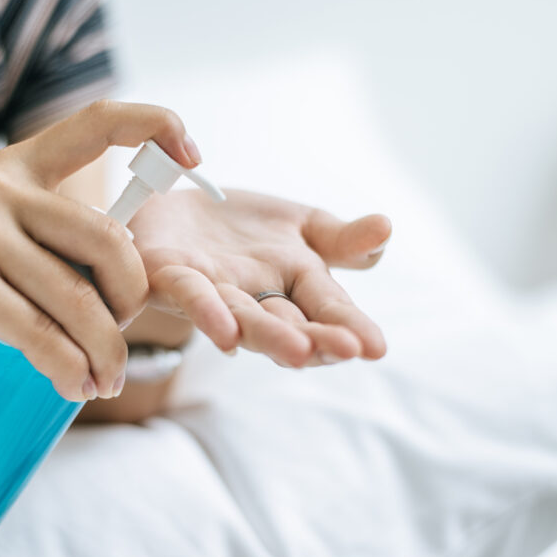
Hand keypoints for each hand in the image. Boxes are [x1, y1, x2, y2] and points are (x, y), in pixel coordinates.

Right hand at [0, 101, 198, 400]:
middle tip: (118, 346)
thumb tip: (138, 288)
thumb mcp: (3, 247)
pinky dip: (68, 370)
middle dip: (132, 305)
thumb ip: (58, 249)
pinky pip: (39, 333)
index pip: (97, 123)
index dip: (156, 127)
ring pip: (79, 300)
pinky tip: (73, 387)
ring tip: (100, 382)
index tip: (196, 158)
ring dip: (105, 354)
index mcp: (18, 168)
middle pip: (112, 243)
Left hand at [129, 189, 390, 366]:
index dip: (350, 328)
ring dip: (269, 335)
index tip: (376, 347)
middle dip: (316, 340)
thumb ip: (341, 238)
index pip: (327, 310)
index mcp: (293, 285)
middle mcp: (256, 299)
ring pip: (243, 319)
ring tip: (298, 350)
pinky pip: (190, 297)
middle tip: (345, 351)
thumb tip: (386, 229)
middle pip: (289, 324)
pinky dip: (207, 313)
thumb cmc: (241, 228)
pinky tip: (226, 334)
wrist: (175, 206)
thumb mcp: (301, 225)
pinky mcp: (169, 278)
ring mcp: (213, 293)